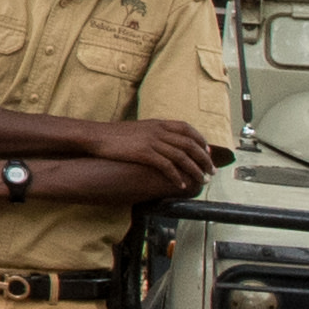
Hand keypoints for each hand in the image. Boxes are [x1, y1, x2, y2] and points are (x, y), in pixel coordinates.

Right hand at [95, 115, 224, 188]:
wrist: (97, 136)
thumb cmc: (115, 134)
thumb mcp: (139, 128)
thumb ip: (155, 132)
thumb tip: (166, 141)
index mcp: (158, 123)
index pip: (188, 129)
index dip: (201, 140)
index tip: (208, 151)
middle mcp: (158, 130)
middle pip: (190, 144)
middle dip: (204, 159)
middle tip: (211, 171)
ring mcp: (152, 141)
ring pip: (182, 157)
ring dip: (195, 170)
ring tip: (202, 181)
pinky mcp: (144, 153)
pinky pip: (166, 166)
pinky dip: (176, 176)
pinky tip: (180, 185)